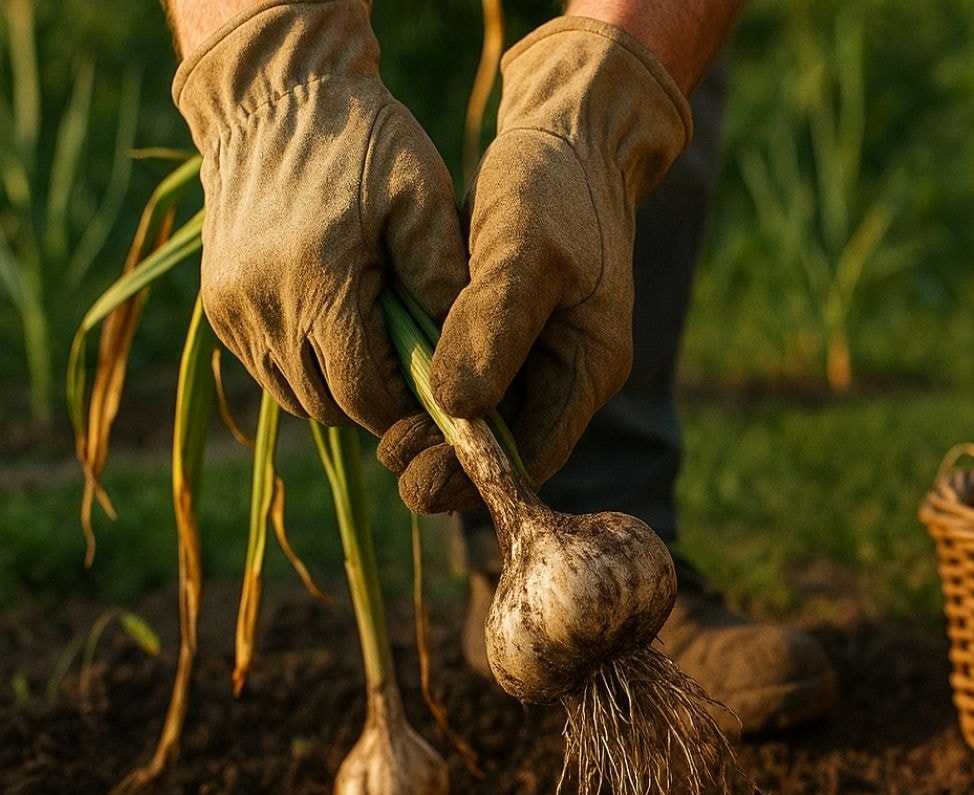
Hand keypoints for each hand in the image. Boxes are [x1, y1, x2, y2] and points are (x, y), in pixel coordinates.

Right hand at [174, 0, 466, 434]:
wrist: (274, 97)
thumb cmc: (363, 143)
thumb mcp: (422, 198)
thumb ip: (442, 278)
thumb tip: (464, 353)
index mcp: (318, 286)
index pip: (364, 395)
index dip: (406, 405)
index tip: (441, 388)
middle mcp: (262, 308)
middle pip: (327, 406)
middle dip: (376, 403)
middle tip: (417, 376)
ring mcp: (232, 310)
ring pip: (293, 395)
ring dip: (338, 389)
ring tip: (381, 352)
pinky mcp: (217, 305)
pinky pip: (266, 367)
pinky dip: (304, 367)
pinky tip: (340, 332)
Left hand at [380, 17, 690, 513]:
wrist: (568, 132)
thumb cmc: (555, 186)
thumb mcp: (525, 251)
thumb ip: (491, 325)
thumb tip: (455, 406)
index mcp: (588, 367)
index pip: (535, 452)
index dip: (477, 477)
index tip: (416, 476)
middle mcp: (562, 373)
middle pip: (503, 447)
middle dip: (446, 463)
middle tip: (388, 457)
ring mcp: (531, 353)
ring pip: (477, 417)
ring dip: (429, 429)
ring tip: (379, 428)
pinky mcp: (499, 329)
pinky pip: (460, 376)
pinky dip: (423, 387)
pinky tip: (383, 384)